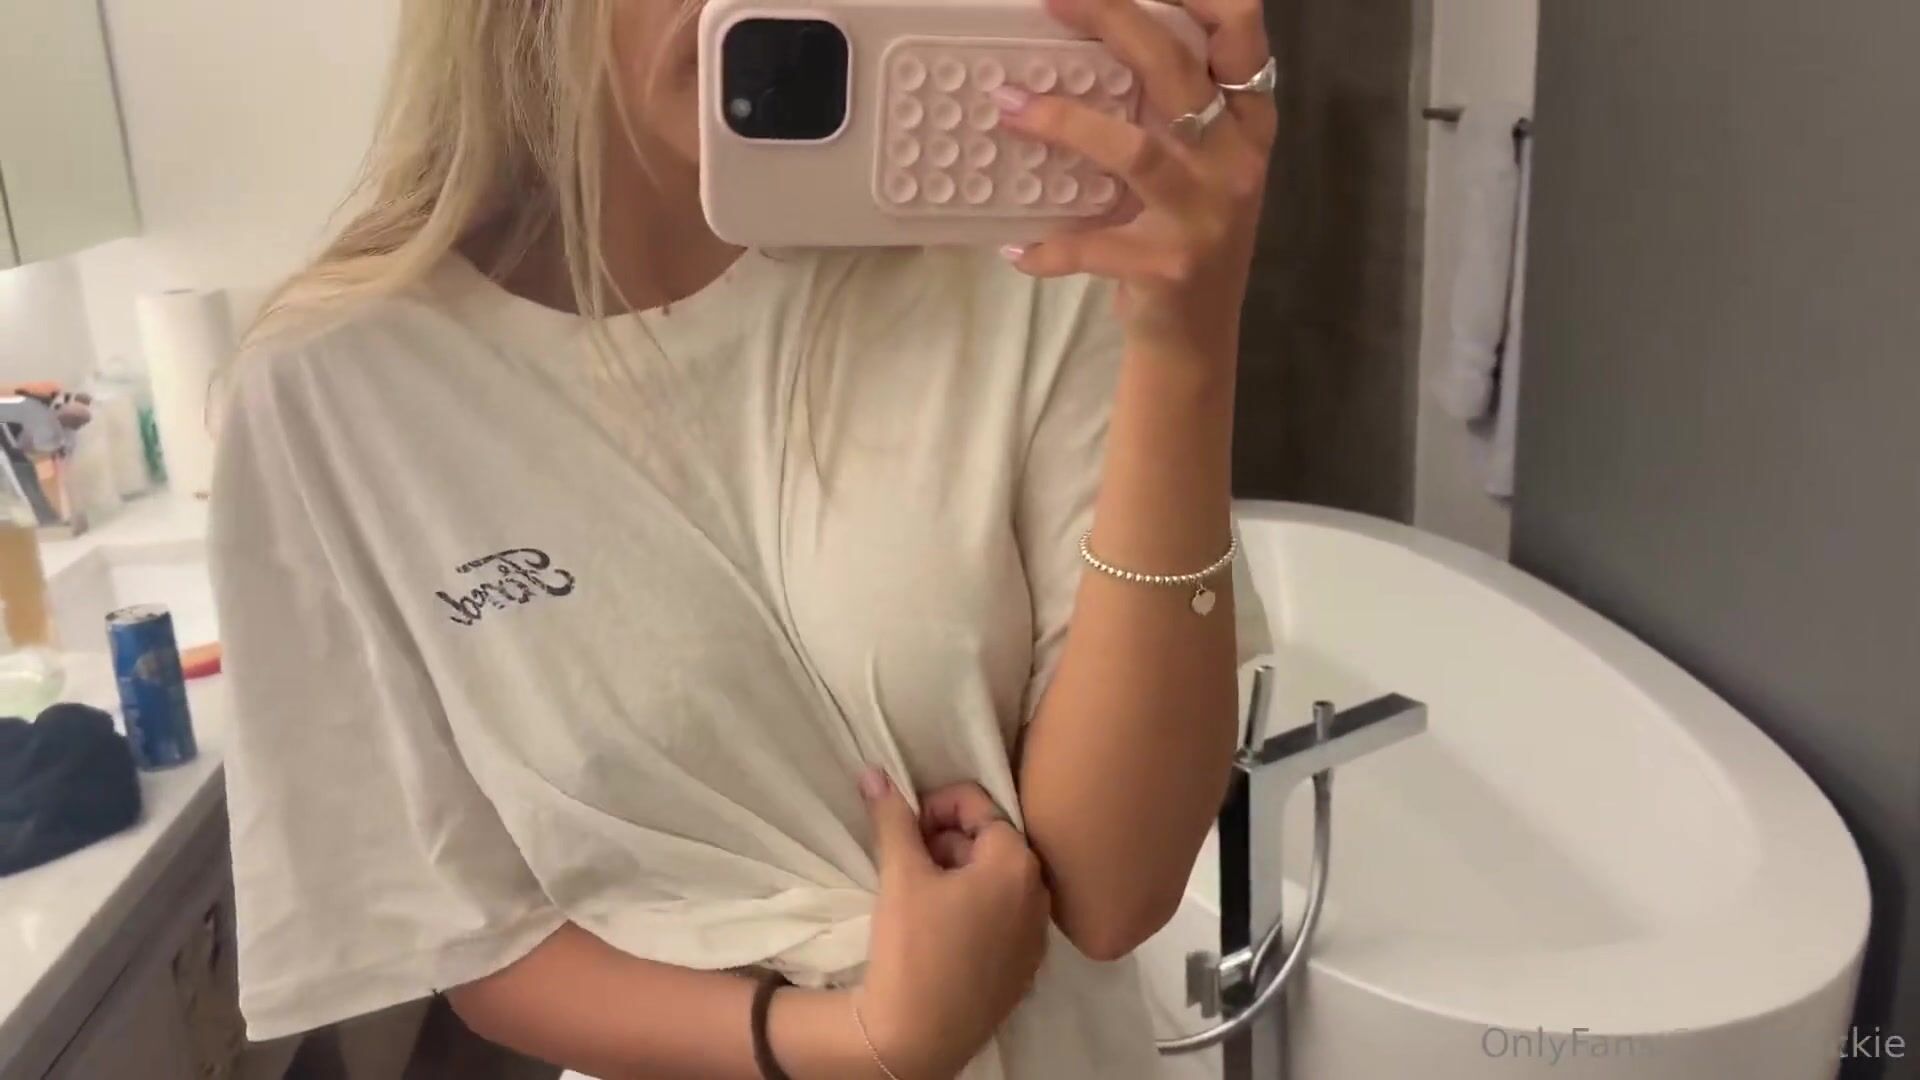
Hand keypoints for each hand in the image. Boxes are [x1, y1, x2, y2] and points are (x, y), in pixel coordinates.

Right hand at [857, 770, 1049, 1078]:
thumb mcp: (901, 874)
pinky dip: (976, 909)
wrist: (919, 1035)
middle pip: (992, 841)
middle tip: (911, 861)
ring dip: (961, 874)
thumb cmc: (913, 947)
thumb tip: (874, 772)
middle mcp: (1040, 892)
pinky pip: (1004, 917)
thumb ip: (892, 817)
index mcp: (1016, 861)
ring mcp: (1037, 934)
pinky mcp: (1025, 967)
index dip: (936, 806)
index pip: (979, 804)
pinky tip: (943, 929)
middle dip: (948, 841)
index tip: (907, 828)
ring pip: (998, 880)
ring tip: (923, 895)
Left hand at [993, 0, 1276, 357]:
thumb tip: (1088, 35)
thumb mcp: (1196, 160)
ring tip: (1008, 106)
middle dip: (1111, 20)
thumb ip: (1165, 104)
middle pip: (1175, 67)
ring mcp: (1205, 214)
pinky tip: (1015, 246)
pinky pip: (1093, 245)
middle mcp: (1235, 158)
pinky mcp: (1169, 266)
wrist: (1195, 339)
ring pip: (1134, 149)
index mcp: (1246, 119)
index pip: (1239, 28)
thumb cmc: (1185, 232)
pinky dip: (1047, 246)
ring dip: (1064, 122)